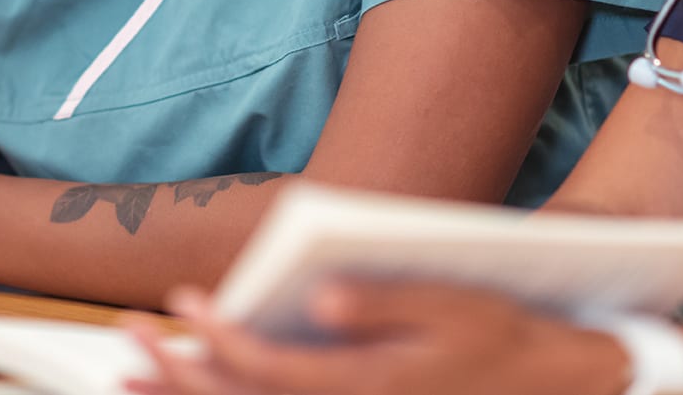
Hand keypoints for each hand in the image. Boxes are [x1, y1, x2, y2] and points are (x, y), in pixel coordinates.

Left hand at [126, 281, 628, 394]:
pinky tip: (200, 389)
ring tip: (138, 377)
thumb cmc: (497, 332)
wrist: (551, 385)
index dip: (223, 342)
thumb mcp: (450, 306)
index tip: (182, 307)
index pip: (275, 374)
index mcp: (373, 388)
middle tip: (132, 344)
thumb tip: (319, 297)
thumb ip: (383, 303)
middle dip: (183, 382)